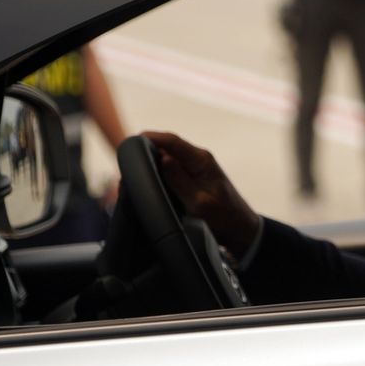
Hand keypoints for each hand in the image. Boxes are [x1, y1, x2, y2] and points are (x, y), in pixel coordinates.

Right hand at [142, 131, 260, 256]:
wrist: (238, 227)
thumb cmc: (223, 216)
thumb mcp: (199, 202)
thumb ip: (180, 180)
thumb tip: (163, 158)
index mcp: (201, 160)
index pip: (172, 141)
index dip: (151, 138)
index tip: (132, 141)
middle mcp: (197, 159)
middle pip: (167, 146)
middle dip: (147, 150)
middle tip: (126, 160)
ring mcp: (194, 167)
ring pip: (167, 157)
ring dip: (152, 161)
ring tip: (133, 170)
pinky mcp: (191, 177)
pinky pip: (171, 168)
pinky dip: (159, 171)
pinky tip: (147, 179)